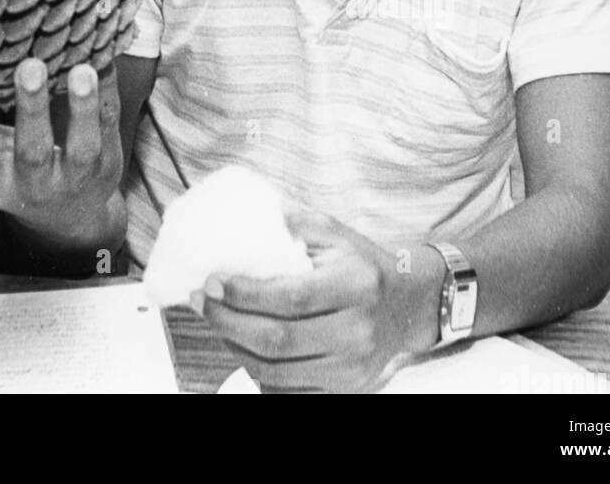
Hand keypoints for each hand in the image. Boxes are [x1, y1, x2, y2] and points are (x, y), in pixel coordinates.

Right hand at [0, 57, 125, 253]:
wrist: (66, 215)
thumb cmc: (14, 171)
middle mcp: (34, 187)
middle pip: (33, 151)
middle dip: (31, 109)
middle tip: (30, 66)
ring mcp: (75, 180)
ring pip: (82, 148)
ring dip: (82, 108)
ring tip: (82, 71)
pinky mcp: (108, 166)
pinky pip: (111, 128)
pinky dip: (109, 95)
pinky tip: (104, 63)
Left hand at [194, 213, 439, 392]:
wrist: (408, 305)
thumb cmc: (362, 263)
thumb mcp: (334, 232)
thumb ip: (291, 223)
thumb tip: (240, 220)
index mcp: (355, 285)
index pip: (290, 297)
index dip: (244, 293)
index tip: (212, 280)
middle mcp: (356, 331)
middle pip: (278, 340)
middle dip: (228, 322)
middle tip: (201, 301)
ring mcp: (351, 367)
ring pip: (277, 370)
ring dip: (235, 346)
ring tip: (216, 321)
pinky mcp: (345, 388)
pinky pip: (288, 389)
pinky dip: (257, 370)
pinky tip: (241, 344)